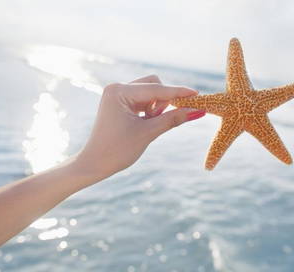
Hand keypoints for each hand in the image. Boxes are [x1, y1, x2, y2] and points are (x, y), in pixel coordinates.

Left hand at [77, 75, 205, 178]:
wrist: (94, 164)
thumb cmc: (117, 150)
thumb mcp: (148, 133)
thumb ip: (173, 119)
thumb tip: (197, 110)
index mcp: (119, 91)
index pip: (156, 89)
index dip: (178, 92)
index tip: (198, 94)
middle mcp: (117, 88)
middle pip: (154, 85)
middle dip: (164, 100)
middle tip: (165, 119)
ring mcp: (118, 95)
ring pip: (149, 93)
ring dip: (157, 107)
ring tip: (150, 125)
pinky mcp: (120, 104)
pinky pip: (143, 100)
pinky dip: (150, 110)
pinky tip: (147, 123)